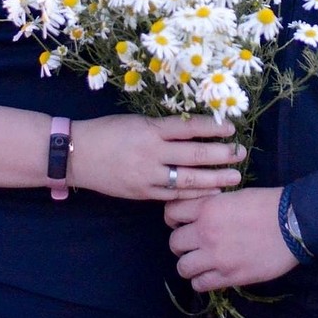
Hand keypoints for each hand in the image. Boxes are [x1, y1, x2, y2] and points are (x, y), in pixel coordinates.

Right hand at [70, 114, 243, 200]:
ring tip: (235, 177)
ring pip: (188, 180)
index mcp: (150, 130)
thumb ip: (162, 128)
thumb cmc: (107, 131)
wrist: (77, 154)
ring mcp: (147, 176)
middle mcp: (151, 153)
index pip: (189, 128)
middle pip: (195, 155)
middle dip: (222, 155)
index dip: (213, 128)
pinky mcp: (142, 193)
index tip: (231, 128)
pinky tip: (211, 194)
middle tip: (241, 153)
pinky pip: (173, 196)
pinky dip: (194, 196)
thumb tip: (194, 130)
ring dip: (214, 179)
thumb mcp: (136, 121)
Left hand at [165, 187, 298, 290]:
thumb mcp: (234, 196)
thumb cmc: (267, 204)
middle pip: (174, 243)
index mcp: (207, 208)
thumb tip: (198, 213)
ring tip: (201, 261)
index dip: (174, 219)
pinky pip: (200, 285)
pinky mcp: (229, 276)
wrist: (292, 224)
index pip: (171, 214)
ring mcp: (216, 257)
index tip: (181, 222)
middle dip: (182, 243)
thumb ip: (212, 206)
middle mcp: (205, 233)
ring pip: (183, 267)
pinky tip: (212, 274)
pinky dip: (202, 280)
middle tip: (194, 243)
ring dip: (190, 264)